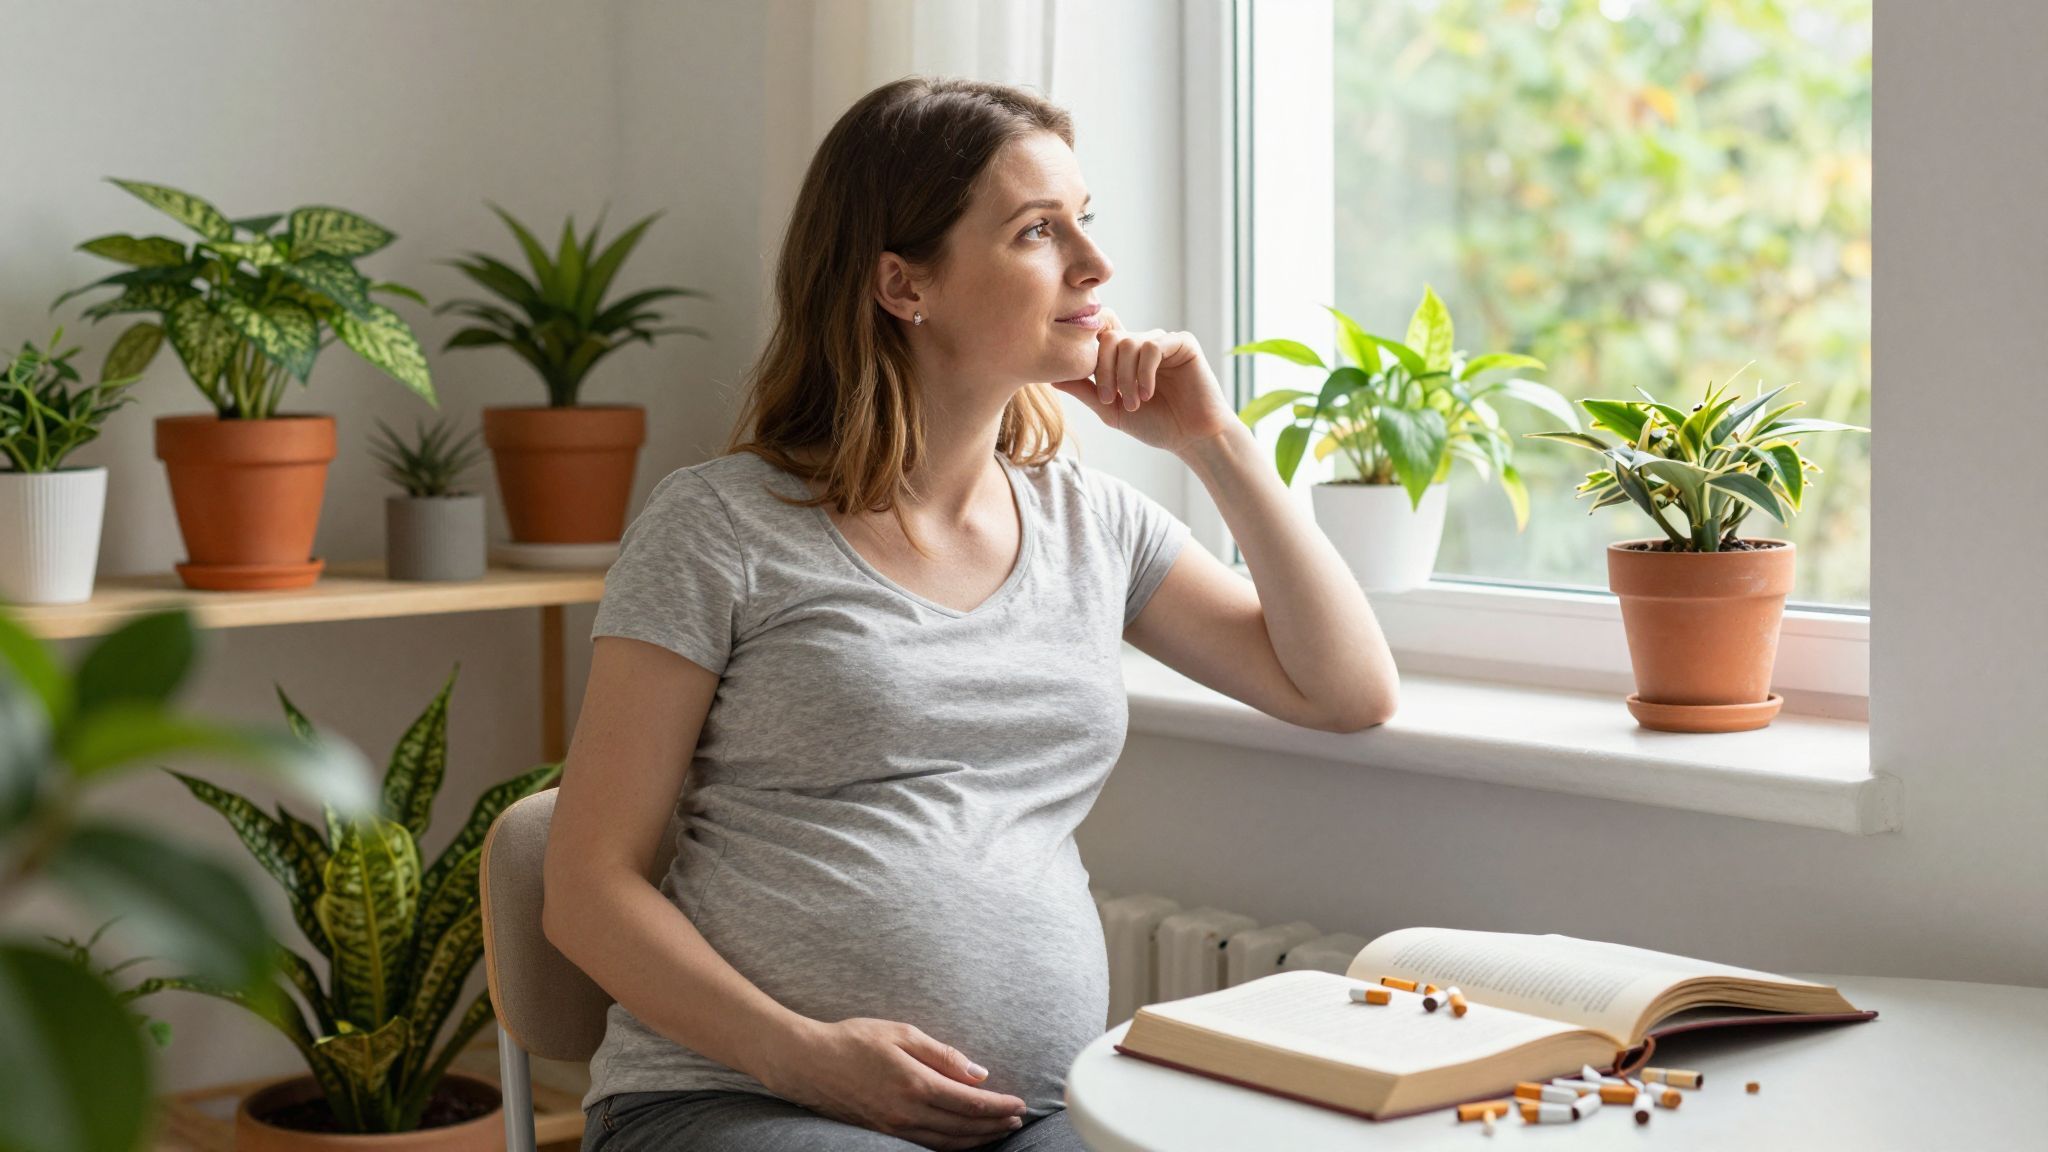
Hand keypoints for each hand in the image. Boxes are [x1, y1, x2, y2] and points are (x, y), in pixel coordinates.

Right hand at [754, 1017, 1028, 1149]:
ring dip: (977, 1139)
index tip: (1019, 1104)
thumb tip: (977, 1073)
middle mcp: (908, 1112)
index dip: (998, 1106)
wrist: (808, 1063)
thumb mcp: (901, 1033)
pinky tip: (963, 1138)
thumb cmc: (854, 1040)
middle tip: (1017, 1120)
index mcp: (916, 1083)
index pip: (970, 1102)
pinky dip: (952, 1144)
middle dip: (994, 1125)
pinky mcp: (885, 1132)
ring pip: (948, 1142)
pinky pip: (928, 1144)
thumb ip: (942, 1054)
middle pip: (963, 1127)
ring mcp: (895, 1127)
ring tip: (998, 1132)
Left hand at [1049, 307, 1239, 455]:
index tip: (1094, 387)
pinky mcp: (1182, 343)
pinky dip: (1145, 371)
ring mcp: (1162, 341)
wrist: (1191, 437)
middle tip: (1112, 400)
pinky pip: (1153, 344)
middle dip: (1105, 371)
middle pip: (1108, 338)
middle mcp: (1142, 344)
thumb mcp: (1111, 410)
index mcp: (1124, 357)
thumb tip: (1051, 378)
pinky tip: (1149, 392)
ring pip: (1128, 342)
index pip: (1098, 336)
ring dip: (1126, 376)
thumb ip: (1084, 391)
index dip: (1089, 354)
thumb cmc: (1155, 425)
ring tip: (1135, 402)